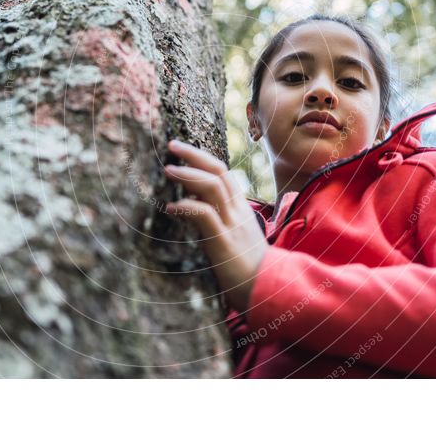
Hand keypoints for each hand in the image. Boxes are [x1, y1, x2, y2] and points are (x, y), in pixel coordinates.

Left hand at [163, 139, 267, 311]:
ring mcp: (232, 225)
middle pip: (218, 171)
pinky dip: (187, 206)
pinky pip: (205, 215)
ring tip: (168, 171)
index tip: (182, 151)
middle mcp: (237, 211)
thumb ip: (220, 219)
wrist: (267, 291)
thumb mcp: (236, 237)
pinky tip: (171, 208)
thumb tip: (195, 206)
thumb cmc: (249, 268)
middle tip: (172, 145)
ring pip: (212, 187)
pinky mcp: (224, 242)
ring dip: (188, 175)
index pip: (224, 173)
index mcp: (241, 208)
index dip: (203, 158)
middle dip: (194, 155)